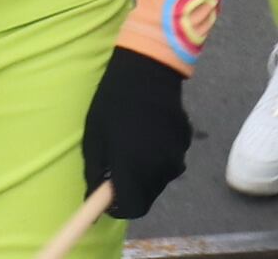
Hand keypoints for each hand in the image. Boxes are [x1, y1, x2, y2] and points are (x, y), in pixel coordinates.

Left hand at [82, 47, 194, 219]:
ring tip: (135, 145)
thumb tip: (93, 199)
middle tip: (118, 166)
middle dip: (131, 189)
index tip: (108, 195)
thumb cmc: (113, 104)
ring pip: (159, 179)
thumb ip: (94, 173)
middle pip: (147, 196)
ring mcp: (176, 154)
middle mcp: (159, 168)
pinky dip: (159, 155)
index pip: (131, 209)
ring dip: (146, 173)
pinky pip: (170, 159)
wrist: (147, 69)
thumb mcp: (94, 139)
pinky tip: (151, 131)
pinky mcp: (185, 141)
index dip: (118, 207)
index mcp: (133, 170)